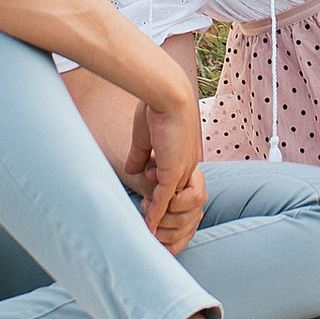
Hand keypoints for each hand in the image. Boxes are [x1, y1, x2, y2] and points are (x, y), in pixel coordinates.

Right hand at [135, 68, 204, 235]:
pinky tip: (148, 226)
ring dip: (155, 214)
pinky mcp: (173, 170)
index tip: (148, 203)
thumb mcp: (145, 136)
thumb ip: (139, 156)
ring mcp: (182, 168)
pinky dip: (155, 213)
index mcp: (183, 154)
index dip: (160, 193)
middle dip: (161, 209)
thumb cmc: (156, 106)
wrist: (167, 91)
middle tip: (146, 220)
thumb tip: (132, 171)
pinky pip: (164, 198)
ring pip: (169, 200)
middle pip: (175, 195)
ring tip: (143, 226)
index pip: (174, 181)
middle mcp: (187, 164)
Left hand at [151, 156, 208, 252]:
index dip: (170, 204)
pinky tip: (149, 237)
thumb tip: (150, 174)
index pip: (194, 199)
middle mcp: (200, 201)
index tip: (147, 200)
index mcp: (197, 182)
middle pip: (184, 220)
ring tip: (144, 219)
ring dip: (156, 230)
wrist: (156, 179)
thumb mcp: (155, 163)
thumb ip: (153, 166)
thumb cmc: (156, 169)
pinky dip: (162, 245)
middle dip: (159, 218)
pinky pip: (177, 245)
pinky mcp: (187, 230)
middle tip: (143, 207)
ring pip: (178, 234)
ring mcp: (195, 218)